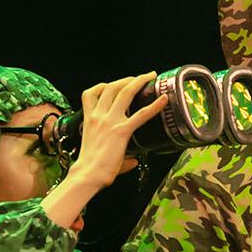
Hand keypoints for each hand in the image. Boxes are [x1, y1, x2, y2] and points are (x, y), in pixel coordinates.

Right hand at [68, 73, 169, 188]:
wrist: (87, 175)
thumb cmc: (90, 168)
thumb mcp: (98, 154)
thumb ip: (117, 153)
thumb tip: (133, 161)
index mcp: (89, 120)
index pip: (90, 94)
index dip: (102, 86)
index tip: (111, 85)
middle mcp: (99, 116)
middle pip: (111, 87)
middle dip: (127, 79)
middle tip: (140, 77)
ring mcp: (110, 122)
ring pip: (125, 92)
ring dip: (139, 81)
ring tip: (150, 77)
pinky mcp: (122, 131)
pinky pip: (141, 114)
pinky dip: (155, 105)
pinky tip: (164, 99)